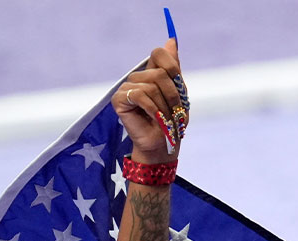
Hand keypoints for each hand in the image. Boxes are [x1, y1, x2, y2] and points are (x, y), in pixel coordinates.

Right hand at [112, 39, 187, 163]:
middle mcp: (137, 76)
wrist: (164, 142)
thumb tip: (171, 40)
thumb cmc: (172, 120)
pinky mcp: (118, 99)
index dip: (172, 68)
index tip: (178, 87)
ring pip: (151, 85)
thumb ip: (173, 66)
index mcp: (151, 72)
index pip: (159, 53)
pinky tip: (153, 118)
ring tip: (164, 118)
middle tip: (173, 112)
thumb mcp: (179, 91)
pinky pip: (140, 95)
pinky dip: (152, 109)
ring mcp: (126, 87)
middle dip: (172, 95)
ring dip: (163, 106)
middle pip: (159, 73)